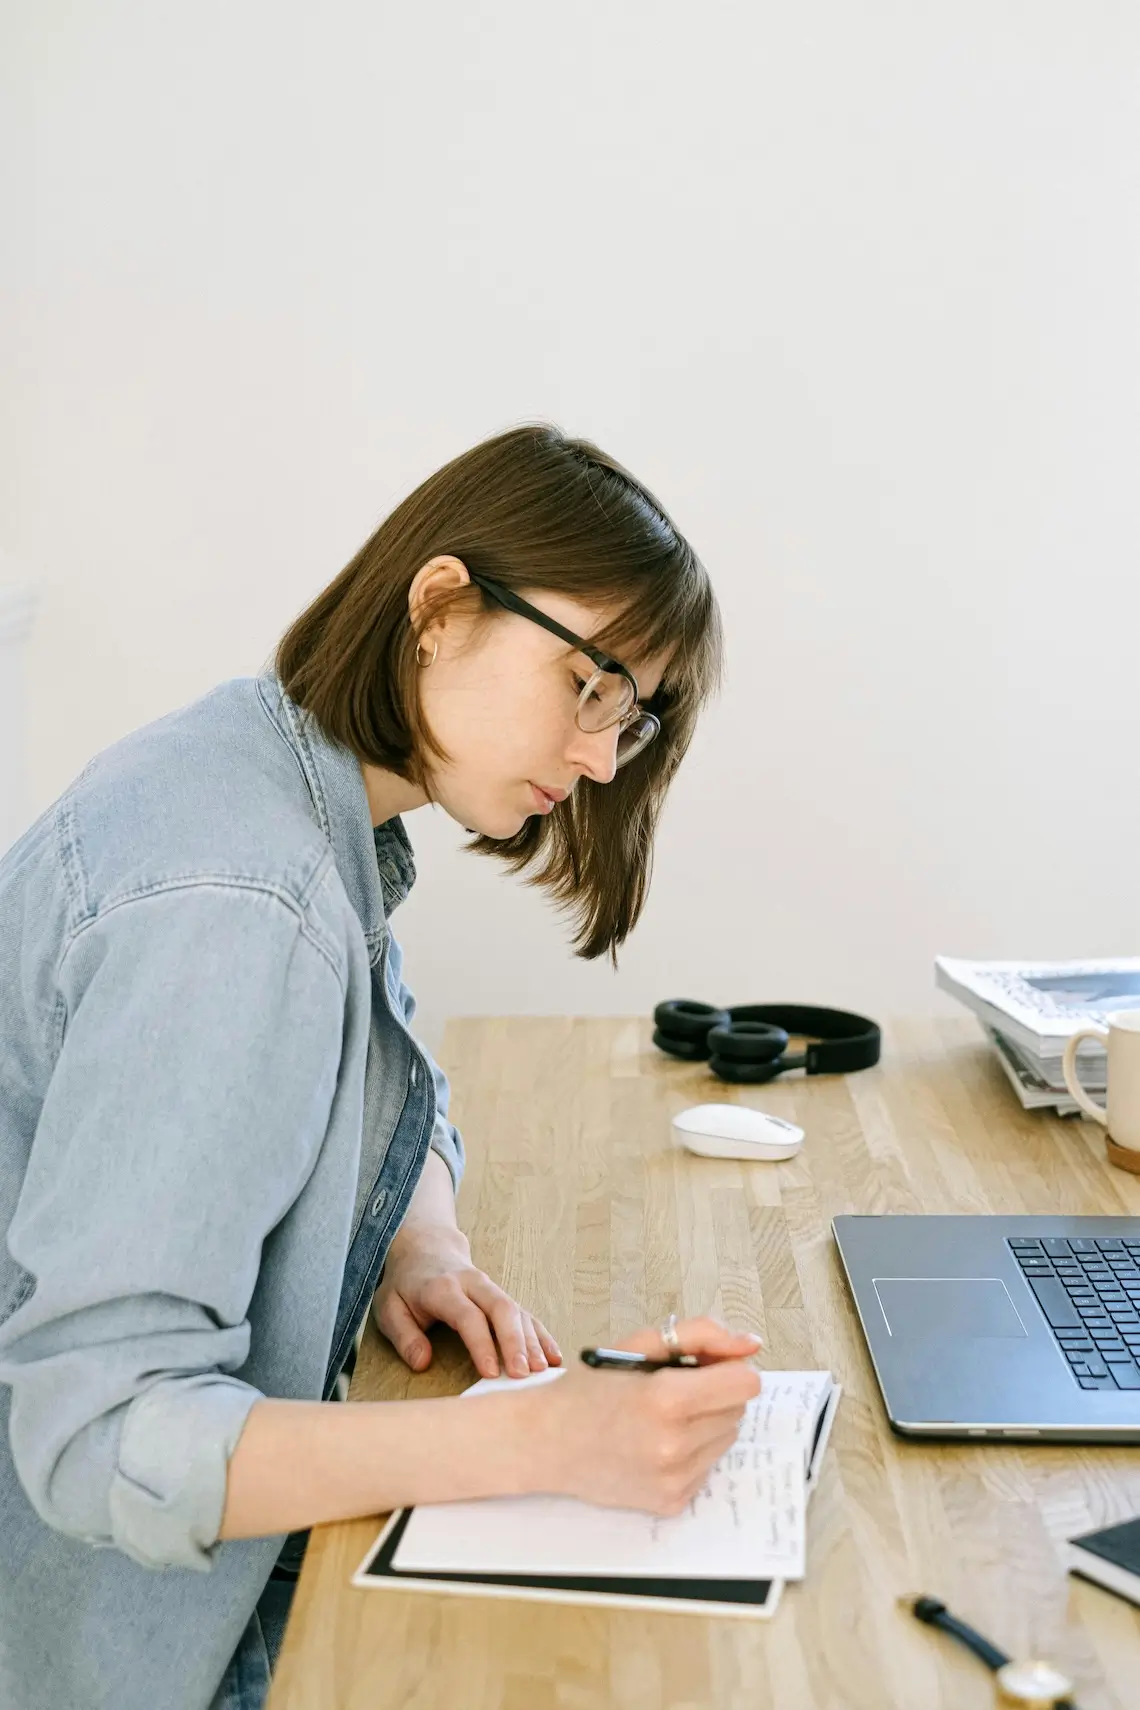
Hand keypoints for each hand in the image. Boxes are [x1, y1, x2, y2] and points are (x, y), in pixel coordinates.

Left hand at [373, 1223, 561, 1379]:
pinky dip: (542, 1335)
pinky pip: (526, 1314)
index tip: (490, 1371)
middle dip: (515, 1342)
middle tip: (523, 1375)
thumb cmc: (406, 1285)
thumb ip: (404, 1336)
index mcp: (442, 1288)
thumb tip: (422, 1363)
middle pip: (501, 1308)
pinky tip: (553, 1357)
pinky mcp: (501, 1296)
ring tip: (542, 1371)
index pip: (468, 1315)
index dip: (480, 1343)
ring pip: (517, 1310)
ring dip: (532, 1341)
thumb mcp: (388, 1307)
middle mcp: (472, 1284)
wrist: (426, 1249)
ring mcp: (490, 1288)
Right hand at [522, 1316, 761, 1514]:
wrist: (547, 1442)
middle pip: (737, 1410)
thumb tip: (750, 1344)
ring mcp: (674, 1478)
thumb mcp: (639, 1344)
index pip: (746, 1383)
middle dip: (715, 1394)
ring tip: (661, 1418)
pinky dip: (691, 1453)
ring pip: (726, 1439)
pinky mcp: (672, 1502)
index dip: (729, 1369)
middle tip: (675, 1389)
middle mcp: (674, 1444)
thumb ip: (701, 1335)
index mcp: (667, 1399)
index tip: (708, 1367)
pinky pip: (707, 1467)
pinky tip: (654, 1444)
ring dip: (705, 1423)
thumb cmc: (589, 1390)